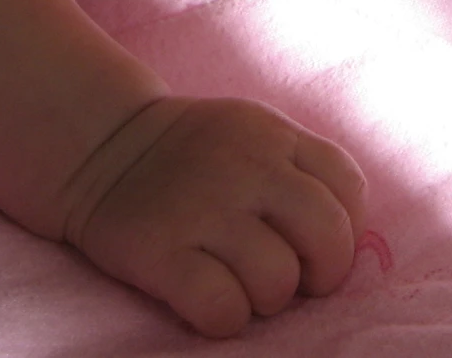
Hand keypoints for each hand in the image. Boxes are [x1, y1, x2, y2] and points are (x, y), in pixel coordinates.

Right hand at [67, 96, 365, 338]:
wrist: (102, 147)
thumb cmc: (193, 154)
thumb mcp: (252, 133)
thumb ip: (298, 168)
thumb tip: (343, 236)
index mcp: (275, 136)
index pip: (348, 187)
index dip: (345, 228)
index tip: (314, 243)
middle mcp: (247, 167)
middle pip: (328, 235)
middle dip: (322, 272)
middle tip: (293, 278)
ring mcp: (203, 209)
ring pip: (278, 281)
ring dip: (268, 299)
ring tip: (240, 282)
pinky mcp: (160, 251)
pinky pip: (223, 310)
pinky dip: (225, 317)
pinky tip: (209, 299)